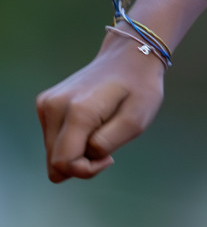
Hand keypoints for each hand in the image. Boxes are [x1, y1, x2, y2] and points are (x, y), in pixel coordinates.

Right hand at [36, 33, 166, 182]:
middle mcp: (54, 107)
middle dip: (81, 163)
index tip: (110, 158)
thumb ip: (105, 146)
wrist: (130, 56)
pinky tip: (91, 122)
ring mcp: (46, 104)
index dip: (87, 170)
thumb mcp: (136, 122)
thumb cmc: (139, 89)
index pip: (64, 163)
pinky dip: (72, 140)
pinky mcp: (45, 104)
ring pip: (52, 154)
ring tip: (101, 129)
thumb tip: (77, 161)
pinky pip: (53, 140)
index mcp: (78, 111)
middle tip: (108, 143)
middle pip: (55, 163)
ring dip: (77, 151)